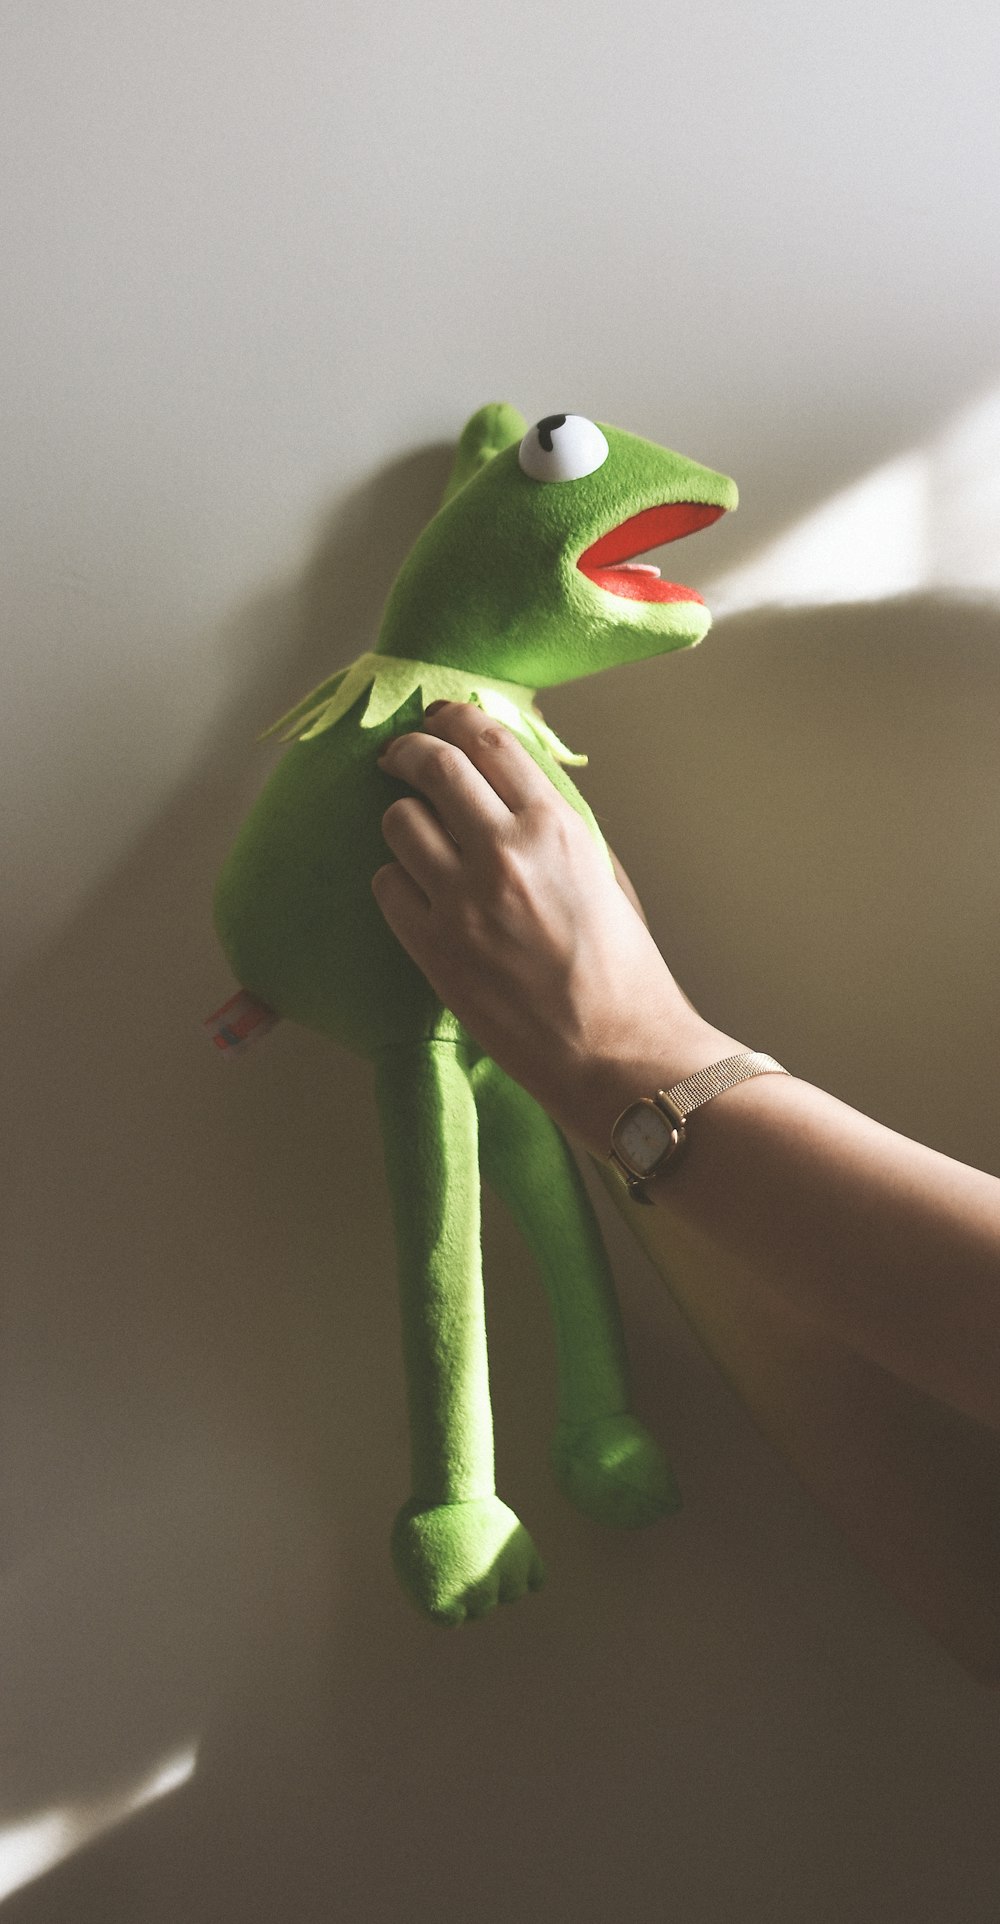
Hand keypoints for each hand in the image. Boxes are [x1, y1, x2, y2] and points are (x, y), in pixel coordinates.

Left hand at [371, 702, 729, 1152]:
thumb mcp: (602, 872)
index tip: (438, 718)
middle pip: (433, 766)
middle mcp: (504, 851)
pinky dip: (397, 882)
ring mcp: (462, 900)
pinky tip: (418, 894)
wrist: (615, 1051)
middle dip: (410, 751)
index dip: (454, 718)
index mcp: (555, 826)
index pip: (488, 742)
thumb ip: (554, 825)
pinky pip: (386, 885)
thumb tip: (511, 787)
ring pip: (399, 822)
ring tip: (416, 836)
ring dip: (403, 820)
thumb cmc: (623, 969)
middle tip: (400, 757)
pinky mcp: (433, 948)